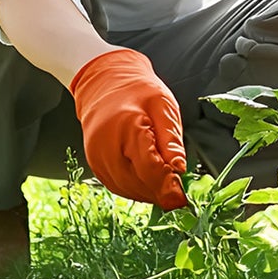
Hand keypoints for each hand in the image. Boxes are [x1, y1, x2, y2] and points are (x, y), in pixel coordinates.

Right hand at [69, 49, 186, 208]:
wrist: (105, 82)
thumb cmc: (137, 91)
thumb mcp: (163, 106)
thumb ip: (171, 139)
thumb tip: (179, 168)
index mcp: (127, 127)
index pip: (148, 168)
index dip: (167, 186)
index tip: (182, 196)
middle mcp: (106, 145)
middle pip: (136, 183)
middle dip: (159, 193)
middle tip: (178, 196)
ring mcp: (97, 156)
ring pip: (125, 189)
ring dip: (148, 194)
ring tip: (166, 189)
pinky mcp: (95, 163)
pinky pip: (116, 186)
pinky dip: (134, 190)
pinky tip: (149, 186)